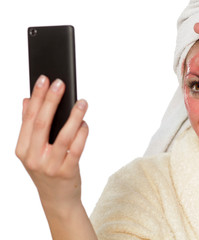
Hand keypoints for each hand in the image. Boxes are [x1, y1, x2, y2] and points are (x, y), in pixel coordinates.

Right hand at [15, 75, 88, 209]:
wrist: (57, 199)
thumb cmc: (46, 169)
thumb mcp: (33, 150)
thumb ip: (29, 126)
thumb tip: (28, 100)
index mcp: (23, 149)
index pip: (29, 118)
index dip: (37, 97)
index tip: (44, 80)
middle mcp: (33, 158)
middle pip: (42, 123)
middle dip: (51, 101)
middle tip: (60, 83)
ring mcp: (50, 166)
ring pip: (63, 136)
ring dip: (74, 116)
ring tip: (82, 102)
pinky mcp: (67, 172)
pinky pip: (77, 149)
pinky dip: (82, 134)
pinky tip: (85, 123)